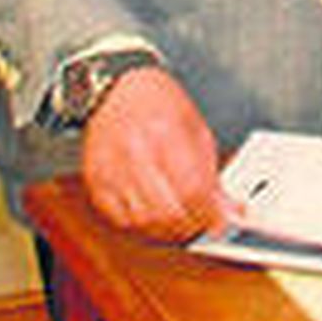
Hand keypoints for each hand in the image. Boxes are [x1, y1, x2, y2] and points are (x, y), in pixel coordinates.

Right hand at [80, 68, 234, 242]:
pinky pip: (120, 221)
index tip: (221, 220)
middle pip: (167, 212)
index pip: (191, 189)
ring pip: (144, 222)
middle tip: (206, 224)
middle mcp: (134, 156)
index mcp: (165, 135)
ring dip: (170, 231)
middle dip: (192, 225)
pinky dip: (143, 227)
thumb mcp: (195, 127)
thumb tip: (225, 205)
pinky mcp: (96, 184)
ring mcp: (111, 172)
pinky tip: (157, 218)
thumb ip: (209, 169)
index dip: (210, 212)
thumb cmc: (159, 102)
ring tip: (185, 222)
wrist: (116, 89)